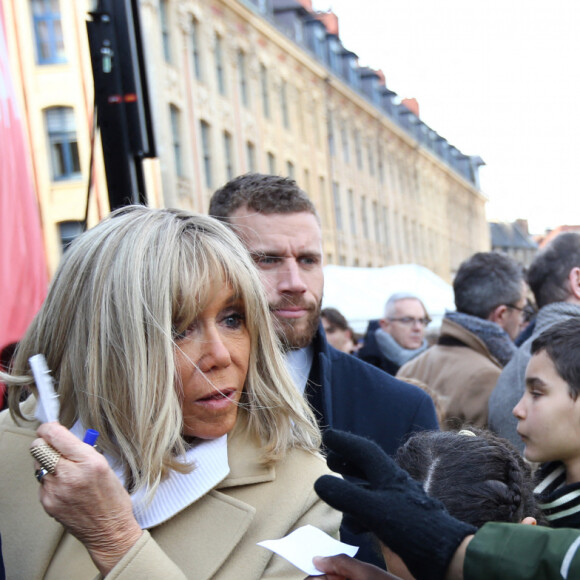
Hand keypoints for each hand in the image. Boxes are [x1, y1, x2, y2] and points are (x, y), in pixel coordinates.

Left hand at [32, 422, 141, 574]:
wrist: (109, 530)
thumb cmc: (112, 499)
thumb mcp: (105, 466)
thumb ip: (82, 451)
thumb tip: (63, 438)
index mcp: (89, 462)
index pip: (56, 436)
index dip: (49, 428)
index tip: (50, 427)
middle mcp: (69, 475)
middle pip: (38, 448)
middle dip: (44, 443)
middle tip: (53, 445)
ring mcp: (55, 491)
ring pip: (37, 464)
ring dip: (46, 461)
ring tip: (62, 468)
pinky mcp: (47, 503)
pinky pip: (41, 482)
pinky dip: (49, 479)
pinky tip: (63, 484)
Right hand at [314, 430, 475, 579]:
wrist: (446, 554)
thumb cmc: (411, 527)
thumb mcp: (373, 509)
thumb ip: (346, 495)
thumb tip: (319, 482)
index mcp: (388, 475)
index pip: (364, 450)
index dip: (345, 441)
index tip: (328, 435)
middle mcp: (394, 485)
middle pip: (367, 466)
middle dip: (348, 461)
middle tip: (330, 459)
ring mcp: (399, 503)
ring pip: (371, 488)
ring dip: (353, 486)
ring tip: (338, 488)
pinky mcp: (402, 522)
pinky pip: (376, 509)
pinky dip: (361, 510)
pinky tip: (355, 522)